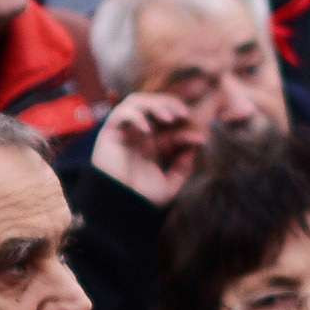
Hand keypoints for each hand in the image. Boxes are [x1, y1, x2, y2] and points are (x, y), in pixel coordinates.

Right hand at [89, 88, 203, 207]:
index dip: (186, 126)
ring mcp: (124, 131)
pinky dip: (135, 116)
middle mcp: (137, 133)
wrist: (120, 208)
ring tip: (169, 117)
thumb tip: (194, 148)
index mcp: (152, 143)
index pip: (170, 123)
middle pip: (153, 104)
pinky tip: (147, 130)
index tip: (200, 138)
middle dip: (171, 103)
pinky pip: (120, 114)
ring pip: (137, 101)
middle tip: (185, 114)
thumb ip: (182, 167)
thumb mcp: (170, 183)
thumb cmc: (141, 198)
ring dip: (155, 103)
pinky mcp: (110, 133)